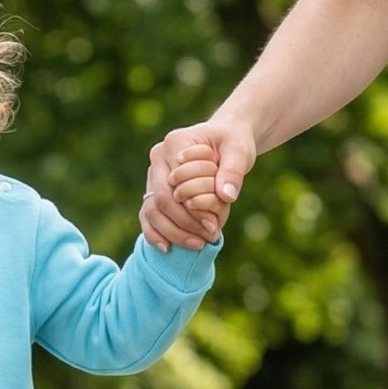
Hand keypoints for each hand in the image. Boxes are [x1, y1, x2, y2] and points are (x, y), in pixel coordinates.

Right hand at [140, 118, 255, 250]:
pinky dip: (155, 233)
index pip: (176, 181)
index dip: (193, 207)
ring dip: (172, 232)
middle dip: (184, 223)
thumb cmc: (233, 142)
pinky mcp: (154, 190)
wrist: (225, 140)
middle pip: (161, 199)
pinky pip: (147, 215)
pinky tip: (168, 248)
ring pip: (151, 210)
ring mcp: (153, 175)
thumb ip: (233, 171)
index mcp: (175, 141)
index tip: (214, 224)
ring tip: (197, 244)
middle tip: (207, 238)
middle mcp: (158, 158)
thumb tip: (226, 196)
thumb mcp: (240, 151)